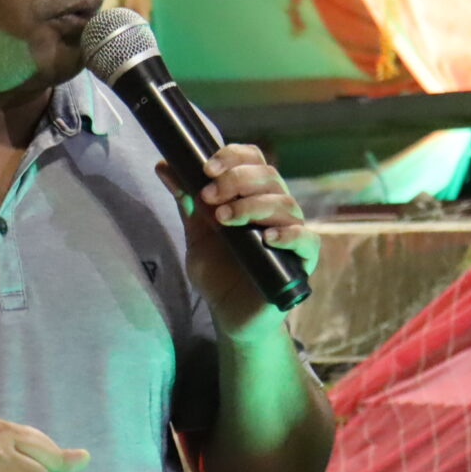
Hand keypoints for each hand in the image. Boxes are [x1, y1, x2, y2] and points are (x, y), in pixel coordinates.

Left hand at [156, 145, 320, 339]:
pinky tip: (267, 238)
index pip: (253, 160)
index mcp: (252, 196)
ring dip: (252, 206)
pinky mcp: (302, 261)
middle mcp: (275, 209)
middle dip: (237, 180)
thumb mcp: (196, 235)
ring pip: (285, 204)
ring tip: (225, 220)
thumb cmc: (218, 272)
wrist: (228, 315)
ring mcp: (291, 233)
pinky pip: (307, 240)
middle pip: (269, 176)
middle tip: (210, 196)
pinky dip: (289, 235)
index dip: (233, 157)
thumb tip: (163, 165)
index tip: (207, 169)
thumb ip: (187, 201)